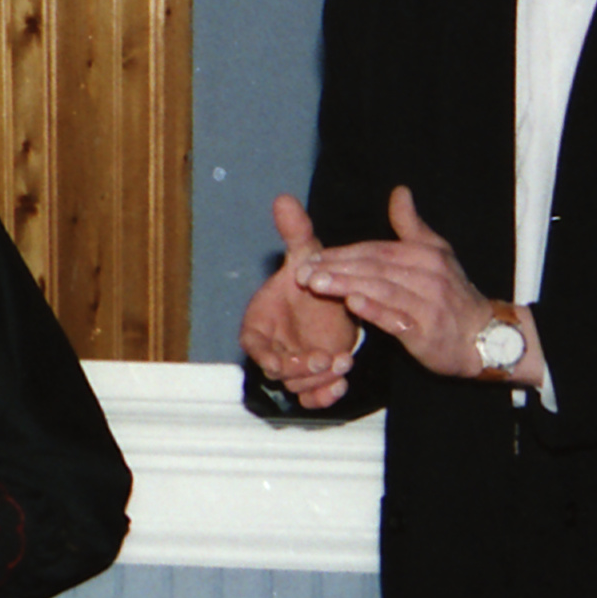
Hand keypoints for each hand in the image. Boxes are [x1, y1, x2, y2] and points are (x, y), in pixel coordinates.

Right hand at [240, 194, 361, 408]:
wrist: (336, 306)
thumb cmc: (313, 283)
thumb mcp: (308, 258)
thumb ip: (296, 234)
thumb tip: (285, 199)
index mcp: (260, 324)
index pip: (254, 347)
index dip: (271, 355)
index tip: (296, 354)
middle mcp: (273, 347)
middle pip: (277, 371)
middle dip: (302, 370)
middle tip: (326, 360)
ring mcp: (292, 366)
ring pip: (296, 387)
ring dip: (317, 381)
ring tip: (342, 365)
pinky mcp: (312, 381)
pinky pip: (310, 398)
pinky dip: (324, 396)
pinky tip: (341, 386)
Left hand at [296, 188, 517, 382]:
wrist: (485, 337)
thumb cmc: (453, 294)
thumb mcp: (436, 253)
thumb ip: (412, 225)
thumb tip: (399, 192)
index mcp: (424, 253)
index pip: (374, 249)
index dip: (340, 253)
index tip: (309, 256)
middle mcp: (427, 274)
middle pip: (372, 267)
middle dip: (334, 268)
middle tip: (301, 272)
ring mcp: (428, 303)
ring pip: (380, 289)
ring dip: (345, 285)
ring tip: (314, 284)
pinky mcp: (427, 331)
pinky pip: (398, 319)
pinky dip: (375, 311)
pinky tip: (352, 305)